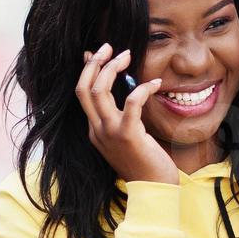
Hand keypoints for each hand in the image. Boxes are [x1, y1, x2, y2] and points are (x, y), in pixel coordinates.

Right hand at [75, 43, 176, 184]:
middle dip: (95, 63)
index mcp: (94, 131)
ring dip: (113, 68)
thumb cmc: (145, 164)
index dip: (88, 70)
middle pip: (85, 88)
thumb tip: (125, 91)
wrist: (153, 190)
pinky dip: (143, 88)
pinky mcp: (128, 135)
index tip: (96, 54)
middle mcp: (97, 130)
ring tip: (127, 55)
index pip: (82, 94)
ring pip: (100, 91)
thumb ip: (122, 117)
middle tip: (109, 47)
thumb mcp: (128, 138)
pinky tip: (156, 83)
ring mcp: (109, 133)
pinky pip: (131, 102)